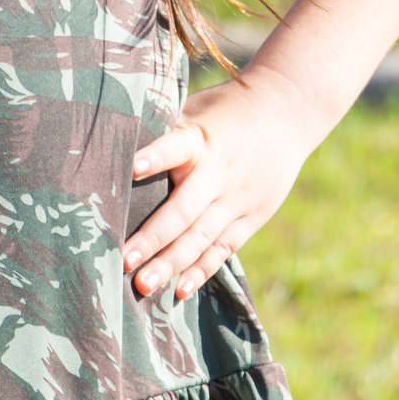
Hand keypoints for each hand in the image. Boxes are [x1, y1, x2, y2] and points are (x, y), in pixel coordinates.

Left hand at [122, 70, 312, 301]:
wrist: (285, 112)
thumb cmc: (224, 109)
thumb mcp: (195, 109)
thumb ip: (163, 130)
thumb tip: (112, 140)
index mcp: (200, 139)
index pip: (174, 147)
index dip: (154, 157)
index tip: (130, 167)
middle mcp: (218, 173)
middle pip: (184, 210)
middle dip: (153, 237)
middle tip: (124, 260)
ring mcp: (236, 199)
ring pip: (201, 237)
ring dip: (172, 264)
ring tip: (143, 285)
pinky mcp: (251, 217)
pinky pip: (223, 248)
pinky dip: (201, 270)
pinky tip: (179, 290)